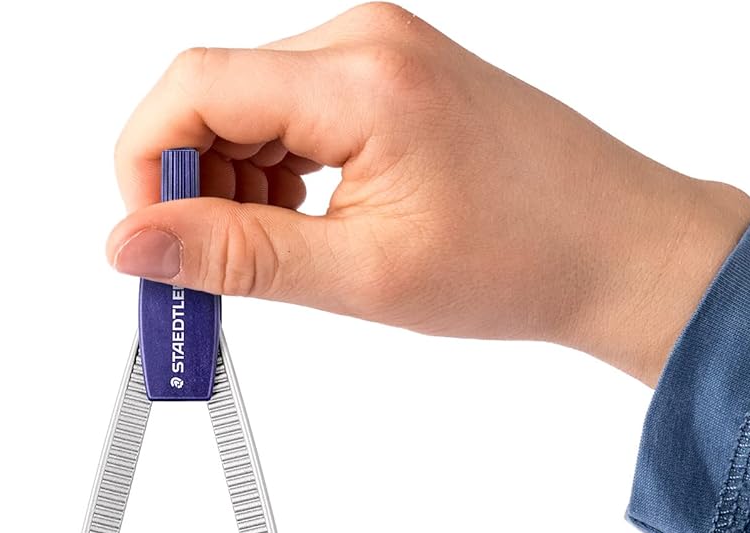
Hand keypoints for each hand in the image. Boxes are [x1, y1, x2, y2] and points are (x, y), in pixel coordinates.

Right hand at [108, 3, 749, 384]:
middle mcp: (363, 38)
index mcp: (359, 76)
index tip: (152, 247)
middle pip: (212, 92)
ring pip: (246, 104)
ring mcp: (378, 48)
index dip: (146, 169)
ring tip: (274, 258)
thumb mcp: (359, 276)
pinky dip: (273, 172)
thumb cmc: (519, 259)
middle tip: (208, 276)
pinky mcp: (388, 72)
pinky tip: (304, 225)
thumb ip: (235, 257)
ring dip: (232, 185)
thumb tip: (131, 245)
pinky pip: (291, 109)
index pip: (192, 86)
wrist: (618, 247)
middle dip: (190, 186)